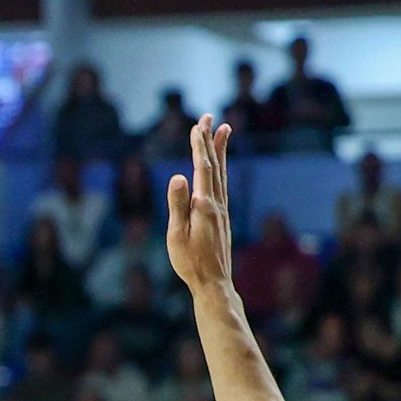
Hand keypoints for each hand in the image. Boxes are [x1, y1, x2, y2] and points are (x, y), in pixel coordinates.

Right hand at [166, 116, 234, 293]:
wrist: (214, 284)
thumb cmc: (191, 263)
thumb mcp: (177, 235)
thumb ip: (177, 205)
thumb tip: (177, 176)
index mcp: (204, 206)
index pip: (202, 168)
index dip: (199, 145)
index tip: (198, 124)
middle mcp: (217, 204)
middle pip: (215, 165)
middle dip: (210, 140)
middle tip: (209, 116)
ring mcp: (221, 211)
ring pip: (221, 174)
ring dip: (220, 150)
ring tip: (223, 130)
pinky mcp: (221, 218)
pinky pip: (222, 185)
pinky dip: (221, 169)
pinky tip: (219, 167)